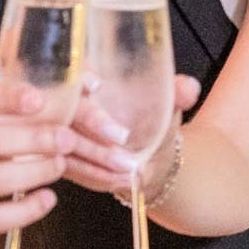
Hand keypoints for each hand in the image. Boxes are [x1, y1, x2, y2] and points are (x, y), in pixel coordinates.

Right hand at [61, 75, 200, 195]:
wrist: (144, 158)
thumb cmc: (150, 125)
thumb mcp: (165, 106)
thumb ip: (177, 92)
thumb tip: (189, 88)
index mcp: (91, 79)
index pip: (74, 69)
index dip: (80, 75)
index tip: (97, 84)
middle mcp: (70, 104)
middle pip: (69, 108)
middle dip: (93, 122)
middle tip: (122, 138)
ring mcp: (59, 133)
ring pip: (67, 142)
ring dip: (98, 156)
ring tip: (129, 167)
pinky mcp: (60, 160)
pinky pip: (71, 168)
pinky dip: (96, 175)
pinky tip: (121, 180)